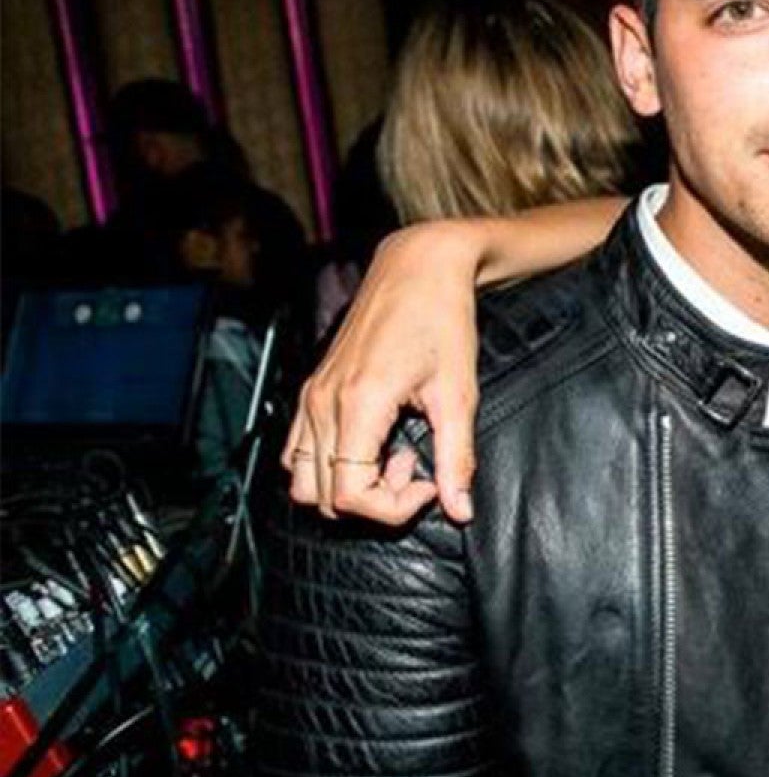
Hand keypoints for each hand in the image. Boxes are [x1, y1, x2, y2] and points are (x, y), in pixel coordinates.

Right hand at [282, 223, 483, 523]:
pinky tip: (377, 440)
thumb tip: (460, 509)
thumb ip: (456, 457)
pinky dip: (332, 463)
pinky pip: (299, 450)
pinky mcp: (312, 390)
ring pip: (302, 479)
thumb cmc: (441, 320)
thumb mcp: (458, 394)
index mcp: (357, 405)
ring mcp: (312, 396)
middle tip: (414, 468)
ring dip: (347, 484)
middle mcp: (322, 403)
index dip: (391, 508)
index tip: (427, 484)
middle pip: (321, 496)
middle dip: (372, 500)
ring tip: (394, 454)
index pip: (348, 495)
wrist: (419, 268)